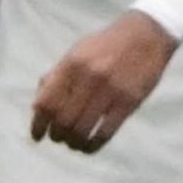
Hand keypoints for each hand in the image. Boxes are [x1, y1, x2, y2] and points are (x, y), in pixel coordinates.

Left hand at [31, 12, 177, 151]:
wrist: (146, 35)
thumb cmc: (106, 45)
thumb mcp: (77, 52)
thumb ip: (57, 76)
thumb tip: (38, 105)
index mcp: (71, 64)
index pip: (46, 102)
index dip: (38, 124)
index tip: (37, 135)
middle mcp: (88, 77)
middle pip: (62, 120)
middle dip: (56, 135)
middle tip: (58, 138)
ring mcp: (109, 91)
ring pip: (82, 130)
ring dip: (73, 142)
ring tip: (73, 143)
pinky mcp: (128, 102)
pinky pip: (105, 133)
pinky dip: (93, 145)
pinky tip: (88, 147)